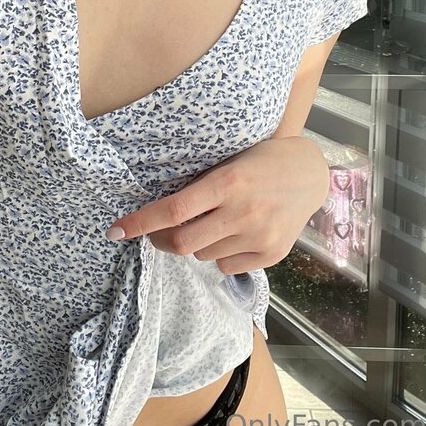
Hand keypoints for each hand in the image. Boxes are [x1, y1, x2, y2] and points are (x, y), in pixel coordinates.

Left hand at [104, 136, 329, 273]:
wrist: (310, 173)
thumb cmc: (261, 160)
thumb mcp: (229, 161)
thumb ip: (200, 186)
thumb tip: (158, 211)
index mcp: (228, 182)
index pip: (174, 210)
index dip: (140, 222)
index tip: (115, 230)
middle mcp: (243, 212)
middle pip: (184, 243)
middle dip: (161, 241)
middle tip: (155, 234)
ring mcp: (260, 237)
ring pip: (204, 255)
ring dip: (196, 243)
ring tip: (212, 222)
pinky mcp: (272, 255)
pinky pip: (227, 265)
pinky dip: (220, 253)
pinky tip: (234, 233)